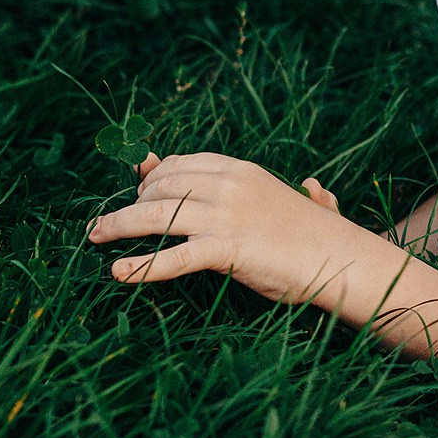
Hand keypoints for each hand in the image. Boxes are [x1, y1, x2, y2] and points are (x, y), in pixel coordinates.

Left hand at [88, 152, 362, 306]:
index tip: (134, 194)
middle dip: (129, 203)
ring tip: (95, 236)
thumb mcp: (288, 202)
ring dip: (118, 225)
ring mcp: (226, 216)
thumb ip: (280, 192)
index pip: (179, 165)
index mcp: (240, 170)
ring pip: (156, 215)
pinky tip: (118, 272)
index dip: (150, 179)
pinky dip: (142, 265)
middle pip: (161, 188)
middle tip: (107, 223)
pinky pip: (174, 257)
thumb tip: (312, 184)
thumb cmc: (318, 237)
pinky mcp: (227, 249)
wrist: (342, 259)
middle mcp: (229, 185)